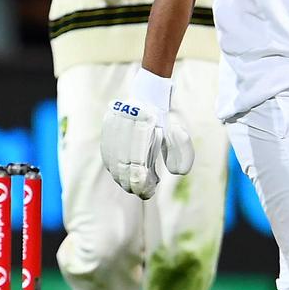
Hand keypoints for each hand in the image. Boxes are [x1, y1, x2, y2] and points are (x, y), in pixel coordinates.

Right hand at [101, 69, 193, 198]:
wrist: (148, 97)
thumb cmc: (164, 121)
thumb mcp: (177, 135)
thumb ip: (181, 152)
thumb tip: (178, 172)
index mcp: (144, 122)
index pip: (137, 159)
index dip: (141, 179)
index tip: (149, 190)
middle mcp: (126, 122)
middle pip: (123, 163)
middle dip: (132, 182)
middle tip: (143, 192)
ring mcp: (113, 124)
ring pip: (113, 160)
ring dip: (122, 178)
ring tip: (134, 186)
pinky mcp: (106, 128)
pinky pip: (107, 154)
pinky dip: (114, 168)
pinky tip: (123, 176)